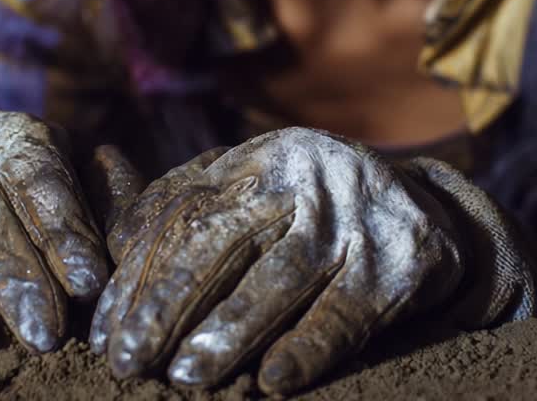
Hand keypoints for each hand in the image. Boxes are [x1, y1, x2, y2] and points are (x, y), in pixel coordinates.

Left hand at [90, 127, 536, 394]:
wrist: (431, 213)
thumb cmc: (313, 212)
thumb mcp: (256, 191)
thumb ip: (187, 208)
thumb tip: (112, 249)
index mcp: (258, 159)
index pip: (181, 215)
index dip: (137, 277)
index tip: (105, 333)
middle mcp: (306, 174)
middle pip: (220, 241)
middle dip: (166, 305)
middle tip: (127, 361)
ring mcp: (357, 212)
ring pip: (280, 276)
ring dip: (228, 331)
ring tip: (185, 377)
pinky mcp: (405, 256)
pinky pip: (347, 310)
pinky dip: (308, 347)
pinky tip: (273, 381)